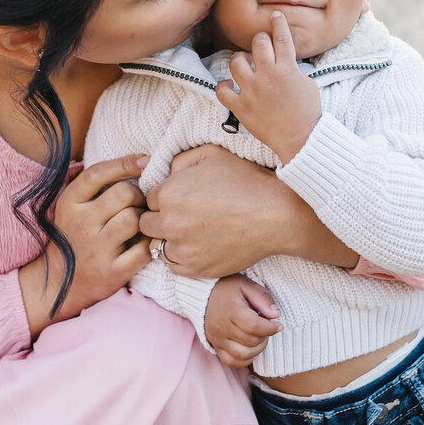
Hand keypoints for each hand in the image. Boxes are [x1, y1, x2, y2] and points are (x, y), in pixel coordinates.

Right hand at [19, 155, 149, 336]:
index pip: (97, 173)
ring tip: (141, 223)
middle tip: (140, 203)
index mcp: (70, 203)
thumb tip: (130, 160)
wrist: (61, 282)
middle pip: (124, 193)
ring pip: (134, 219)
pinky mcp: (112, 271)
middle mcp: (81, 224)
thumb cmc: (74, 237)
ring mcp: (96, 249)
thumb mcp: (71, 207)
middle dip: (138, 195)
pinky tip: (147, 243)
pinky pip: (143, 250)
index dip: (124, 163)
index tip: (145, 160)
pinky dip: (151, 244)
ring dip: (144, 218)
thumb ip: (91, 184)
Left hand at [140, 146, 357, 277]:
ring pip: (158, 247)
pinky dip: (182, 258)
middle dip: (161, 218)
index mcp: (169, 194)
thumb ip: (180, 160)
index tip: (180, 198)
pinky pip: (174, 266)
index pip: (148, 198)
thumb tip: (166, 172)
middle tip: (183, 215)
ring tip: (192, 232)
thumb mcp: (212, 155)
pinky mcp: (197, 270)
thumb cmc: (246, 181)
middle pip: (147, 224)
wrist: (276, 215)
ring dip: (169, 239)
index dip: (164, 196)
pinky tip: (199, 246)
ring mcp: (183, 250)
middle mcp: (170, 224)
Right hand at [204, 276, 281, 368]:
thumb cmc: (227, 289)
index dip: (271, 328)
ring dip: (257, 349)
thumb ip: (263, 298)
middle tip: (267, 327)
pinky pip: (231, 361)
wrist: (203, 295)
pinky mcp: (215, 346)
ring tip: (260, 337)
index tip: (278, 325)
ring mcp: (217, 339)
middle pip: (251, 342)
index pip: (254, 326)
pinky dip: (245, 359)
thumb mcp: (246, 285)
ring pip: (243, 355)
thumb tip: (276, 314)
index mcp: (231, 310)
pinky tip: (250, 348)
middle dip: (265, 336)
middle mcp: (222, 327)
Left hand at [215, 11, 321, 159]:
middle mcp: (268, 75)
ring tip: (244, 65)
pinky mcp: (241, 107)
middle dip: (259, 41)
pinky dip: (223, 86)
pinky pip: (222, 91)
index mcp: (287, 69)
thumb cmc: (308, 113)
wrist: (301, 138)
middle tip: (260, 46)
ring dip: (240, 60)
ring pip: (236, 62)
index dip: (278, 23)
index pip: (281, 37)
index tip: (275, 15)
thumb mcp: (308, 84)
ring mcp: (252, 91)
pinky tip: (228, 86)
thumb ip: (294, 69)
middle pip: (257, 43)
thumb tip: (285, 61)